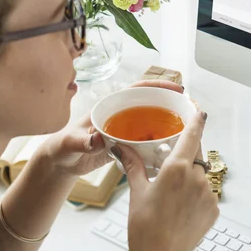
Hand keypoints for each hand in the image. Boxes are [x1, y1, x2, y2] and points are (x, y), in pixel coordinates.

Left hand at [39, 79, 184, 176]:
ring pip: (151, 122)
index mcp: (110, 106)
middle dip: (170, 103)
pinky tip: (171, 148)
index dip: (157, 86)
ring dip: (168, 123)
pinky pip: (147, 141)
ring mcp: (125, 130)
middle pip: (150, 103)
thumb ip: (83, 141)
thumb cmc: (63, 148)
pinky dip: (160, 143)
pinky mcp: (127, 145)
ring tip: (187, 128)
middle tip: (190, 109)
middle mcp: (121, 115)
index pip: (137, 90)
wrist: (61, 163)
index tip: (176, 88)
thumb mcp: (71, 143)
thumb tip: (97, 138)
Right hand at [113, 111, 218, 250]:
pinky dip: (195, 194)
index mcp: (177, 168)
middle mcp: (196, 177)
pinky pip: (206, 192)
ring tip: (172, 193)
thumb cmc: (146, 229)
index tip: (199, 110)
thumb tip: (121, 148)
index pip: (192, 134)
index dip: (197, 120)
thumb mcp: (137, 192)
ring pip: (201, 174)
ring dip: (190, 176)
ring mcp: (208, 193)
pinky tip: (180, 206)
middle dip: (187, 153)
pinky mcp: (214, 208)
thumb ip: (133, 165)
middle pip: (197, 153)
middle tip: (172, 163)